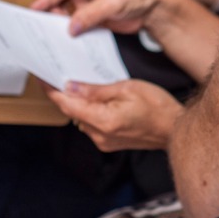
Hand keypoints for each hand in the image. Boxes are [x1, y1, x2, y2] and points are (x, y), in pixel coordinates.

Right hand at [31, 0, 165, 34]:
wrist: (152, 7)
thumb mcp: (114, 3)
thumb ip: (90, 15)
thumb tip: (70, 28)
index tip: (35, 9)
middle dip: (49, 5)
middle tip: (49, 20)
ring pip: (59, 4)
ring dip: (56, 14)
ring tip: (59, 27)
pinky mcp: (85, 9)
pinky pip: (69, 17)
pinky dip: (65, 23)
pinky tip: (66, 32)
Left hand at [48, 80, 181, 151]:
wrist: (175, 129)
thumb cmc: (158, 107)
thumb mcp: (127, 88)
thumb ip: (96, 90)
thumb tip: (72, 87)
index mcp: (103, 120)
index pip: (68, 105)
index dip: (52, 91)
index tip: (43, 79)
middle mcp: (100, 135)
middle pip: (71, 112)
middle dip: (63, 94)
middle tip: (56, 75)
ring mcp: (103, 141)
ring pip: (80, 118)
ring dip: (76, 102)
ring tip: (75, 83)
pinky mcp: (108, 142)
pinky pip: (90, 124)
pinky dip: (87, 110)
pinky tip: (92, 98)